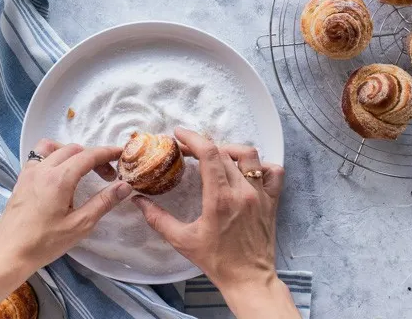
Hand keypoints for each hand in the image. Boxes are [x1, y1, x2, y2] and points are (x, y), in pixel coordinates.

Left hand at [0, 139, 132, 275]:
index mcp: (60, 178)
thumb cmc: (45, 243)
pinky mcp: (21, 179)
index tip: (121, 154)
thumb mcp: (80, 225)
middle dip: (94, 156)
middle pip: (74, 149)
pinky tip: (60, 174)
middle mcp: (43, 169)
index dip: (108, 152)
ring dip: (73, 152)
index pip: (89, 156)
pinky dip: (54, 156)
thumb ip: (103, 202)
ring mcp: (29, 172)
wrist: (8, 254)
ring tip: (83, 169)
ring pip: (54, 148)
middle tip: (107, 175)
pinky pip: (39, 156)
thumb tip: (125, 186)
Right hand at [133, 128, 298, 318]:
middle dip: (203, 145)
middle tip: (188, 151)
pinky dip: (261, 164)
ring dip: (230, 150)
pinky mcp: (272, 200)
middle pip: (224, 152)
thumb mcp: (182, 240)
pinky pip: (273, 172)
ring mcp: (260, 194)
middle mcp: (242, 191)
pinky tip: (247, 170)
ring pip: (250, 156)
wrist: (248, 278)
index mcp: (220, 198)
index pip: (209, 154)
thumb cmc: (216, 260)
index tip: (179, 134)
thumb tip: (138, 201)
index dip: (193, 138)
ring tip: (216, 156)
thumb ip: (157, 219)